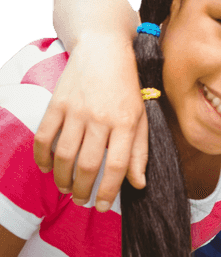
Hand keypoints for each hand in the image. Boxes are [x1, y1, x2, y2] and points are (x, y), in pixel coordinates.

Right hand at [33, 33, 146, 208]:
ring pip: (64, 155)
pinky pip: (44, 137)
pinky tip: (47, 168)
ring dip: (63, 178)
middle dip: (82, 189)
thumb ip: (140, 151)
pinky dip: (42, 157)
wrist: (104, 49)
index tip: (100, 206)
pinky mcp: (57, 103)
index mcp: (127, 122)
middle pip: (88, 164)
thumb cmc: (127, 87)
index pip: (117, 165)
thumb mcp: (142, 116)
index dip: (108, 191)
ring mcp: (77, 110)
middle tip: (81, 200)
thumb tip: (138, 184)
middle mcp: (101, 118)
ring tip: (66, 189)